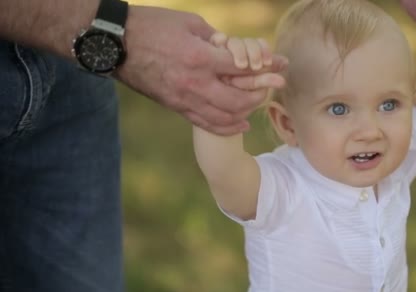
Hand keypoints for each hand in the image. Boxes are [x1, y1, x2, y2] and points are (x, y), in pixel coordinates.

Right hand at [114, 6, 287, 134]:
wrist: (116, 45)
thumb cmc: (153, 25)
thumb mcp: (190, 24)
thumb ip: (216, 39)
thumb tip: (236, 50)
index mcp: (199, 57)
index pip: (242, 68)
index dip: (266, 67)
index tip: (281, 66)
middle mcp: (194, 83)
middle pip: (239, 99)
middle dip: (261, 93)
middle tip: (273, 86)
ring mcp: (184, 99)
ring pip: (225, 117)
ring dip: (246, 112)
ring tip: (258, 103)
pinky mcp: (176, 107)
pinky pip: (206, 123)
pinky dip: (227, 125)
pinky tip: (241, 123)